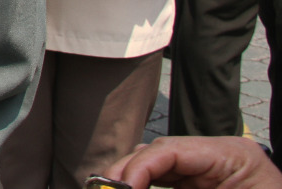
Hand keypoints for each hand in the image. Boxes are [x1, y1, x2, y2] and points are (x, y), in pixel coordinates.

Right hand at [105, 135, 281, 188]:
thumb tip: (131, 185)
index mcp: (232, 156)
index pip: (171, 149)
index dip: (139, 166)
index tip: (118, 187)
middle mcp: (217, 156)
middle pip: (159, 153)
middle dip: (128, 171)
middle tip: (103, 188)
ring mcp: (209, 171)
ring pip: (158, 165)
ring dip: (132, 177)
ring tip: (110, 188)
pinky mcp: (202, 185)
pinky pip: (167, 179)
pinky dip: (146, 184)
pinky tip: (131, 188)